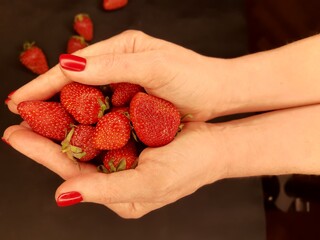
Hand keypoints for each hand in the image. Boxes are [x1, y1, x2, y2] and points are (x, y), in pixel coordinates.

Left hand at [3, 121, 225, 217]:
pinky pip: (103, 125)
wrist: (216, 145)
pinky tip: (72, 102)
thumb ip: (107, 191)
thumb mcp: (150, 184)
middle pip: (74, 157)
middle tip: (17, 123)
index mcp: (117, 195)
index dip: (44, 155)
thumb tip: (62, 196)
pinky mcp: (130, 137)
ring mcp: (122, 156)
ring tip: (37, 109)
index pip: (74, 175)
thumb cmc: (190, 166)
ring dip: (63, 123)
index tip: (17, 137)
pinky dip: (87, 114)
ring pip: (86, 139)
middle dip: (45, 139)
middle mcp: (115, 177)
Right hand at [7, 30, 231, 120]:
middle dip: (48, 98)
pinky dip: (86, 121)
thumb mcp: (155, 66)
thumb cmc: (194, 76)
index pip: (75, 66)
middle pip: (75, 81)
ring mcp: (125, 83)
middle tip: (21, 117)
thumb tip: (68, 66)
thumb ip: (113, 66)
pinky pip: (102, 111)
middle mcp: (119, 63)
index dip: (45, 83)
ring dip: (64, 112)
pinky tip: (73, 133)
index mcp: (121, 48)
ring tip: (38, 127)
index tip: (19, 100)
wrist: (218, 91)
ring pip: (86, 98)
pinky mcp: (132, 100)